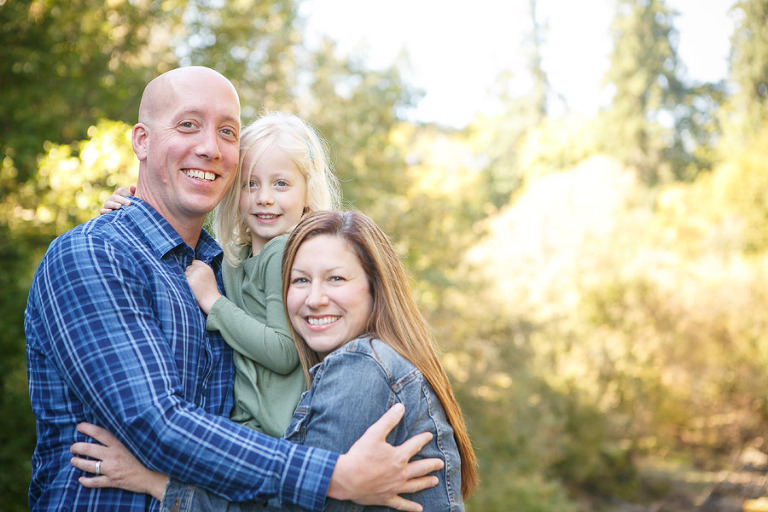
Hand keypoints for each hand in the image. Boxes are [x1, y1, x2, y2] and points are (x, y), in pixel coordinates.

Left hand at [70, 422, 167, 500]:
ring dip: (78, 462)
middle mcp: (113, 455)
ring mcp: (112, 469)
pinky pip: (95, 482)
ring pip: (89, 466)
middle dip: (77, 447)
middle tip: (73, 447)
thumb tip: (109, 432)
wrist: (154, 476)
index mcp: (119, 444)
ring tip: (73, 460)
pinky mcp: (112, 481)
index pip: (100, 433)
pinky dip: (86, 481)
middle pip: (89, 449)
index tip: (79, 426)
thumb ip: (122, 439)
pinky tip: (81, 479)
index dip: (88, 428)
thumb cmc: (145, 458)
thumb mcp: (135, 444)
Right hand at [100, 185, 135, 214]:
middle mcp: (112, 198)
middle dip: (122, 200)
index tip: (132, 200)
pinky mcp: (103, 212)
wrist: (123, 217)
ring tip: (120, 206)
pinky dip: (106, 211)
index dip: (126, 194)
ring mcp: (107, 205)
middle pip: (115, 197)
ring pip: (108, 203)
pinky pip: (102, 211)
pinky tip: (111, 211)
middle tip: (129, 203)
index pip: (120, 191)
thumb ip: (133, 193)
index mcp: (118, 194)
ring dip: (114, 205)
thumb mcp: (132, 200)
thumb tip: (133, 187)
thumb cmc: (129, 206)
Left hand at [185, 260, 222, 312]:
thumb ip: (202, 270)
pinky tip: (191, 288)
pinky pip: (183, 279)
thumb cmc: (210, 290)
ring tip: (194, 286)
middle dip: (190, 273)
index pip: (195, 262)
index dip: (194, 268)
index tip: (195, 275)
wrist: (211, 300)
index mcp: (207, 268)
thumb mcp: (209, 276)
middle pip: (189, 267)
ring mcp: (195, 274)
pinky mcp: (190, 280)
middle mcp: (201, 269)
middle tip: (196, 282)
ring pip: (185, 273)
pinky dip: (185, 283)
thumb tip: (191, 264)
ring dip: (187, 278)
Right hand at [327, 403, 443, 511]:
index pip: (415, 445)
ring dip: (426, 482)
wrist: (346, 478)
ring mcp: (395, 487)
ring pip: (415, 485)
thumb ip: (389, 420)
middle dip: (432, 464)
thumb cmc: (360, 455)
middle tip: (441, 463)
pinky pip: (402, 503)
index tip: (429, 435)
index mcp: (399, 457)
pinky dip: (411, 507)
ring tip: (435, 481)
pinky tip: (419, 509)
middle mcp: (401, 473)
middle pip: (421, 468)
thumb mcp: (374, 433)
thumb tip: (401, 406)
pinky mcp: (387, 498)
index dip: (423, 439)